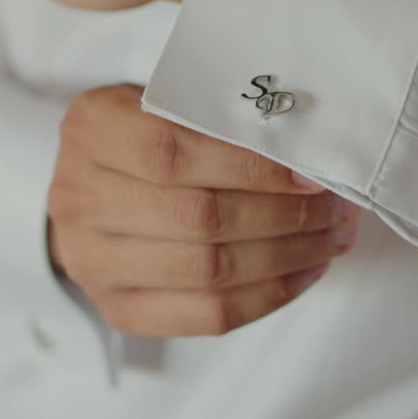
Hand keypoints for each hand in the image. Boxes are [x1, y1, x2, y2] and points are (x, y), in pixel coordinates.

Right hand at [48, 85, 362, 336]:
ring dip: (288, 258)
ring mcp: (92, 261)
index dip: (251, 168)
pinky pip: (208, 316)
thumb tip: (309, 153)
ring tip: (332, 239)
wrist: (91, 187)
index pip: (173, 152)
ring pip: (208, 272)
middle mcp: (80, 198)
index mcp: (92, 129)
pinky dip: (269, 296)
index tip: (311, 174)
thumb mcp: (164, 102)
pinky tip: (304, 272)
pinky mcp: (117, 309)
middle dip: (286, 217)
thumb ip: (218, 119)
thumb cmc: (144, 135)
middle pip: (198, 218)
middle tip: (338, 209)